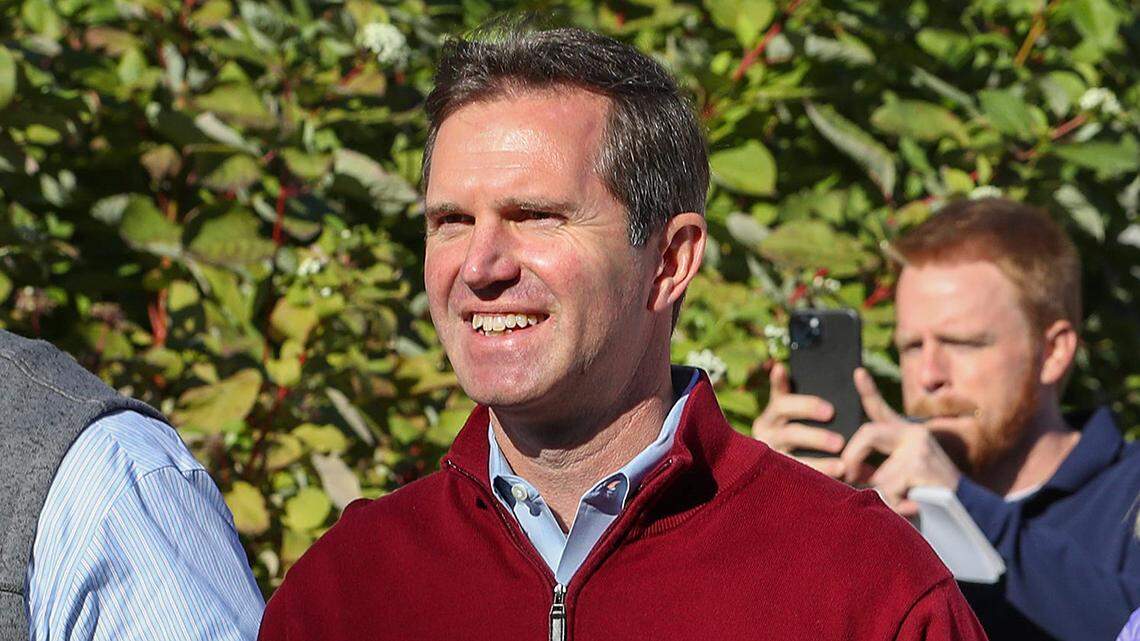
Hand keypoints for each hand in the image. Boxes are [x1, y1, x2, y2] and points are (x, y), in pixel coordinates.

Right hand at [752, 362, 845, 477]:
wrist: (771, 462)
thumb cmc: (791, 425)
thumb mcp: (786, 408)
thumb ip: (784, 388)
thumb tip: (780, 367)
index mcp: (770, 415)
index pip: (782, 404)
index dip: (806, 405)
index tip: (830, 409)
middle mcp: (766, 435)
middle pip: (790, 432)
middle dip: (816, 436)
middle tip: (839, 438)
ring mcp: (771, 457)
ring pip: (793, 458)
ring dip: (819, 461)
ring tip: (842, 462)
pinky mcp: (779, 476)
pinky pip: (800, 478)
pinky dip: (820, 473)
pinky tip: (839, 473)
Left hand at [841, 368, 961, 516]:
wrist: (967, 510)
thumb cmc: (927, 495)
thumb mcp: (896, 477)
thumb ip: (873, 469)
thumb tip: (845, 468)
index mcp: (907, 434)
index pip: (882, 410)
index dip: (868, 390)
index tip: (857, 372)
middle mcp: (915, 433)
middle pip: (868, 433)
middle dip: (852, 456)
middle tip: (848, 475)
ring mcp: (919, 447)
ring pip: (878, 473)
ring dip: (882, 495)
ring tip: (901, 501)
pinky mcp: (920, 464)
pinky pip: (889, 489)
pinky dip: (893, 504)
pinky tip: (913, 505)